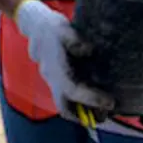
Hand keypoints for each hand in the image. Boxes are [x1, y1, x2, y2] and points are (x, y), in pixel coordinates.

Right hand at [14, 0, 113, 120]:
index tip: (109, 101)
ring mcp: (52, 81)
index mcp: (55, 69)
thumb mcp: (63, 28)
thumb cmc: (51, 27)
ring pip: (65, 104)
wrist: (33, 25)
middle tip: (104, 117)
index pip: (73, 90)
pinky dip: (78, 103)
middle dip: (84, 116)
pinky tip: (94, 100)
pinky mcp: (55, 80)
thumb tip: (88, 49)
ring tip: (103, 113)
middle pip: (65, 107)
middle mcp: (52, 79)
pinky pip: (66, 98)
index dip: (91, 99)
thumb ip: (74, 39)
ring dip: (81, 112)